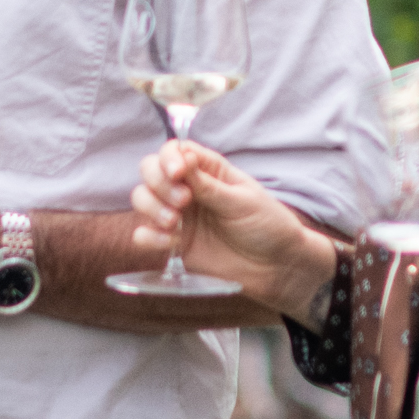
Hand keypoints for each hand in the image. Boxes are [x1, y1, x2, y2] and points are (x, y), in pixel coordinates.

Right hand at [127, 141, 337, 319]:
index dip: (169, 158)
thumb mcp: (242, 201)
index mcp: (207, 170)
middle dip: (159, 183)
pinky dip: (148, 236)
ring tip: (174, 223)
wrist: (276, 267)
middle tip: (183, 202)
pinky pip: (144, 234)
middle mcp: (187, 189)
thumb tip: (182, 157)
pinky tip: (170, 242)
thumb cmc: (267, 226)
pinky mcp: (173, 243)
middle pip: (150, 171)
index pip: (175, 151)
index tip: (178, 173)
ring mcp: (178, 216)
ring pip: (142, 199)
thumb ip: (208, 185)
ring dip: (151, 207)